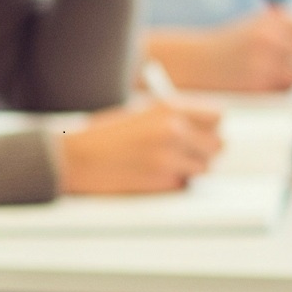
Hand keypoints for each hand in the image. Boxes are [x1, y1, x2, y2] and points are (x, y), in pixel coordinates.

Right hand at [59, 101, 223, 193]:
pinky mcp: (162, 181)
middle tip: (189, 153)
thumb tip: (204, 133)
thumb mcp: (141, 114)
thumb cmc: (104, 136)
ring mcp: (169, 157)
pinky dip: (172, 182)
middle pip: (217, 145)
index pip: (216, 116)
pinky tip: (150, 175)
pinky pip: (182, 184)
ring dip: (189, 169)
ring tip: (164, 164)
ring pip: (203, 167)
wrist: (75, 158)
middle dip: (204, 150)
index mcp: (168, 108)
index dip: (211, 126)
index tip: (203, 132)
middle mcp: (173, 130)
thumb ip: (173, 119)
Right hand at [152, 10, 291, 92]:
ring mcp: (264, 62)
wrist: (198, 63)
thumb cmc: (235, 46)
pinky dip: (286, 92)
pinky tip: (269, 87)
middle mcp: (271, 37)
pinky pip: (287, 91)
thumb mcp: (262, 27)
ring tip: (289, 79)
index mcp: (275, 19)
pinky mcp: (257, 86)